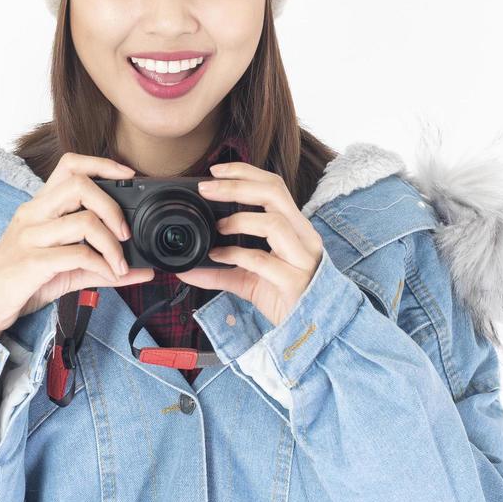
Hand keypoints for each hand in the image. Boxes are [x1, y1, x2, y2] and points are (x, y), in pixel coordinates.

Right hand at [0, 152, 155, 337]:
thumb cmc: (22, 279)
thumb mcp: (64, 268)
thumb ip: (101, 265)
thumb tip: (142, 270)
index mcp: (40, 206)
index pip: (69, 165)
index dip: (102, 164)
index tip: (128, 176)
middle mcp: (33, 214)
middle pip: (80, 185)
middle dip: (112, 207)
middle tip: (126, 234)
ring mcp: (30, 236)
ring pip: (83, 221)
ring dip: (112, 244)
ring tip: (120, 264)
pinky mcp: (31, 262)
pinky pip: (76, 255)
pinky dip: (102, 265)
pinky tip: (109, 275)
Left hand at [176, 162, 325, 327]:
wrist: (315, 331)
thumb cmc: (287, 297)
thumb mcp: (250, 280)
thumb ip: (221, 271)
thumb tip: (187, 269)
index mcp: (295, 228)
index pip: (274, 185)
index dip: (245, 172)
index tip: (215, 171)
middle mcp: (303, 237)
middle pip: (274, 193)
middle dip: (237, 185)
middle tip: (207, 188)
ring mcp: (302, 258)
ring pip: (274, 222)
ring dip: (239, 220)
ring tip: (217, 227)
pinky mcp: (295, 281)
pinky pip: (264, 260)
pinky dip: (236, 254)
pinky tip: (217, 256)